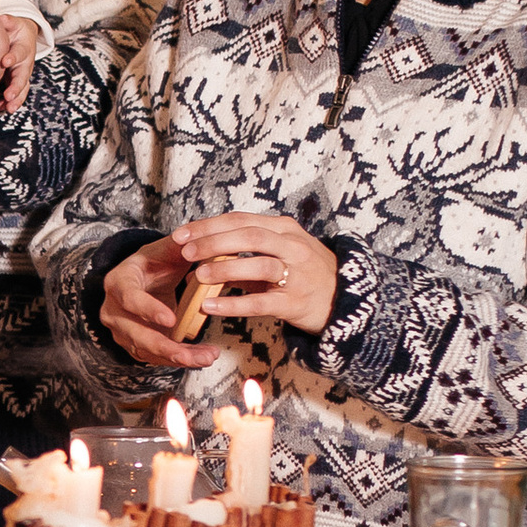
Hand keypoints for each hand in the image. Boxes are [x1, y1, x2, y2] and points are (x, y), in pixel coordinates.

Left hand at [0, 15, 40, 112]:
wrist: (23, 37)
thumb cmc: (13, 30)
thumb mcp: (12, 23)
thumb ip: (8, 22)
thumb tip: (2, 18)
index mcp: (23, 47)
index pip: (19, 52)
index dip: (13, 57)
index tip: (5, 62)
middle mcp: (25, 62)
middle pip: (23, 75)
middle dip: (16, 86)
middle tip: (8, 95)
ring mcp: (23, 74)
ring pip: (22, 88)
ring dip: (15, 98)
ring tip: (8, 107)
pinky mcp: (19, 82)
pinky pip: (17, 94)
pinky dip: (11, 102)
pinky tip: (3, 109)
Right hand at [101, 238, 202, 371]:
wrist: (142, 279)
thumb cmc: (153, 263)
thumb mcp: (163, 250)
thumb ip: (178, 244)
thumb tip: (192, 238)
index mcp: (119, 282)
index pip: (130, 298)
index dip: (148, 310)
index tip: (172, 319)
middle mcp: (114, 310)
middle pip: (136, 334)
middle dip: (168, 347)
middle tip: (196, 354)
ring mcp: (122, 331)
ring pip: (147, 350)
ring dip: (179, 357)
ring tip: (208, 357)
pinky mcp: (135, 344)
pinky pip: (155, 357)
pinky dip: (179, 359)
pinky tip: (202, 357)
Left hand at [168, 212, 338, 334]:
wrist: (344, 299)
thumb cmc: (305, 272)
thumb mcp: (282, 251)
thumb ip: (248, 249)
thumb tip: (206, 250)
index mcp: (284, 229)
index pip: (242, 220)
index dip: (209, 226)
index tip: (182, 233)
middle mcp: (293, 246)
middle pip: (249, 236)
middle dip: (214, 242)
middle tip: (186, 251)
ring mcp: (297, 274)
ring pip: (258, 265)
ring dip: (225, 269)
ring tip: (198, 275)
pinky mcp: (296, 303)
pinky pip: (261, 302)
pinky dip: (233, 304)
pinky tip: (210, 305)